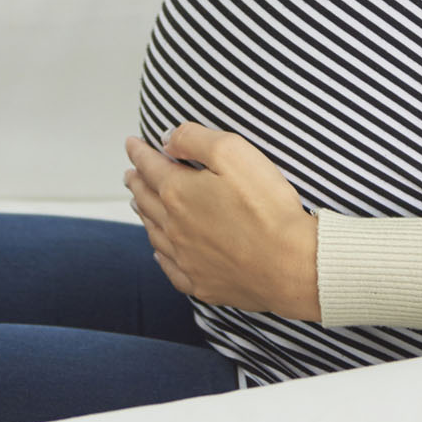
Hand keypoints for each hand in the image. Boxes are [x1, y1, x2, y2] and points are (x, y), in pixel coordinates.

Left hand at [124, 124, 320, 321]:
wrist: (291, 265)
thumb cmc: (268, 207)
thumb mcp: (233, 152)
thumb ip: (194, 139)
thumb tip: (166, 138)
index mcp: (179, 193)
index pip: (150, 166)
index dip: (139, 152)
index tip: (132, 144)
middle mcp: (175, 227)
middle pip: (147, 199)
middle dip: (137, 182)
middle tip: (130, 173)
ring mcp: (186, 258)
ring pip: (154, 232)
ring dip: (143, 213)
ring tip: (137, 203)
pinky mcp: (202, 283)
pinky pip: (170, 268)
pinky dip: (159, 255)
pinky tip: (159, 252)